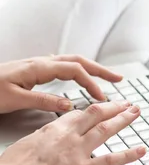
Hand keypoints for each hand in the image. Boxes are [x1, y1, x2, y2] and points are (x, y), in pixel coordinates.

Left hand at [0, 54, 123, 113]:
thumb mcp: (14, 99)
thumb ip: (42, 101)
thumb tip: (69, 104)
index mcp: (38, 68)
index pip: (74, 71)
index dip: (91, 83)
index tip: (101, 98)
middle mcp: (40, 63)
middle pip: (78, 61)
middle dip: (100, 69)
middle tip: (118, 79)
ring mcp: (37, 65)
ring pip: (71, 62)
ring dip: (91, 69)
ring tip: (106, 78)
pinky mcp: (33, 71)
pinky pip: (62, 66)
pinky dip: (77, 70)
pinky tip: (78, 78)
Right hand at [0, 101, 143, 164]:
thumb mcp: (27, 144)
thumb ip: (43, 140)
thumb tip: (47, 142)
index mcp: (54, 128)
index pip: (79, 113)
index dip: (94, 109)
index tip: (102, 106)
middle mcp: (69, 136)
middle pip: (97, 114)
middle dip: (114, 107)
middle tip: (126, 104)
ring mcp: (78, 151)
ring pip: (106, 129)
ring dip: (124, 119)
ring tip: (135, 113)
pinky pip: (110, 160)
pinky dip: (128, 154)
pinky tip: (140, 150)